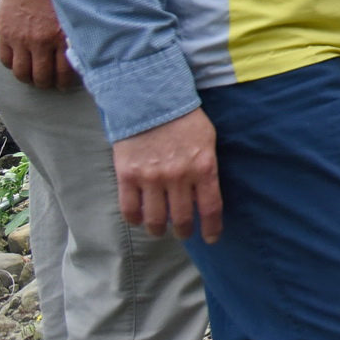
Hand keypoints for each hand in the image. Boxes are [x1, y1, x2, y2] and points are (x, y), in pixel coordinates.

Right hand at [0, 0, 79, 90]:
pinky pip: (6, 61)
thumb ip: (80, 34)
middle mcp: (42, 41)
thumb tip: (93, 52)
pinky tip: (21, 61)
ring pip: (22, 74)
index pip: (65, 73)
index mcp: (63, 37)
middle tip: (51, 82)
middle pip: (42, 78)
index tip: (67, 84)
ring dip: (29, 78)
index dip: (66, 83)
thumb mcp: (76, 14)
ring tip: (35, 75)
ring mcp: (22, 40)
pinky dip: (13, 65)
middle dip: (48, 84)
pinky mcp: (6, 35)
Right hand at [113, 108, 221, 242]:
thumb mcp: (207, 140)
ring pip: (155, 219)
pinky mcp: (128, 176)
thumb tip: (202, 196)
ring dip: (158, 229)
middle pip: (181, 219)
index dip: (211, 228)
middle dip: (183, 231)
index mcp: (203, 167)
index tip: (210, 239)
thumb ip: (206, 168)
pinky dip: (135, 220)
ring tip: (159, 229)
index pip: (210, 208)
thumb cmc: (185, 119)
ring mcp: (151, 178)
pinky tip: (139, 219)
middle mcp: (178, 176)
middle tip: (182, 233)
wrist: (152, 100)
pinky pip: (130, 210)